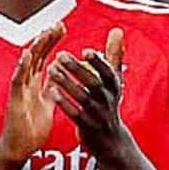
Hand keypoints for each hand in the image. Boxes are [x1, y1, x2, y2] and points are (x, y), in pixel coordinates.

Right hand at [0, 26, 68, 164]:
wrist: (20, 146)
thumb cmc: (33, 128)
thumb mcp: (48, 106)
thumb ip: (52, 91)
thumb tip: (61, 80)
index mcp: (36, 84)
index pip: (46, 58)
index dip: (53, 43)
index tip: (63, 28)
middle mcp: (27, 83)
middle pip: (37, 56)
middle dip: (47, 39)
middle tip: (58, 24)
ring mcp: (20, 89)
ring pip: (27, 64)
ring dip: (36, 48)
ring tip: (44, 34)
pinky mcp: (15, 99)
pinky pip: (18, 80)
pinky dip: (22, 67)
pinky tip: (27, 56)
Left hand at [45, 28, 127, 151]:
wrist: (110, 139)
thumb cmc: (108, 102)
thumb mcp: (114, 80)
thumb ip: (114, 54)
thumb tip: (117, 30)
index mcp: (115, 87)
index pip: (109, 73)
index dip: (99, 62)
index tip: (86, 51)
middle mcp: (109, 101)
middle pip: (94, 84)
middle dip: (78, 70)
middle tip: (60, 55)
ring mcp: (99, 115)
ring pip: (83, 98)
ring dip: (67, 84)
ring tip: (51, 70)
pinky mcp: (88, 126)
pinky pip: (76, 114)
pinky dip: (65, 103)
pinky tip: (52, 92)